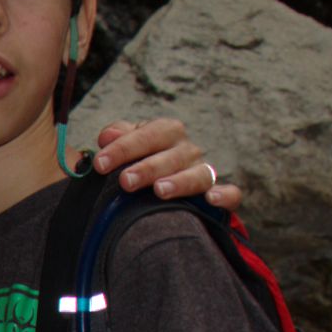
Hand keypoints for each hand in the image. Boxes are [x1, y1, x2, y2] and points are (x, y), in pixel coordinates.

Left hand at [91, 118, 241, 209]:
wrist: (163, 188)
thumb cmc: (141, 162)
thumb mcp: (128, 146)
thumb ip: (118, 138)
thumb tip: (106, 137)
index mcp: (166, 132)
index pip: (148, 134)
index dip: (123, 148)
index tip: (100, 164)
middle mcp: (187, 150)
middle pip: (172, 155)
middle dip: (148, 168)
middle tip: (125, 181)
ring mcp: (205, 172)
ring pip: (199, 174)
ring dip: (180, 182)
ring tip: (160, 191)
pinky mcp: (220, 196)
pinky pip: (231, 194)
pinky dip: (224, 195)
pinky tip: (211, 199)